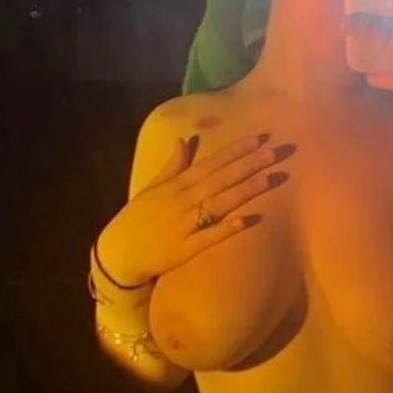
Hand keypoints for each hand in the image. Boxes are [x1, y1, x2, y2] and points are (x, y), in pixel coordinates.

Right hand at [96, 133, 293, 285]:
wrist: (119, 252)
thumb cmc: (138, 218)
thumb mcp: (153, 188)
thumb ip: (173, 165)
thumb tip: (184, 140)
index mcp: (176, 185)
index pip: (210, 163)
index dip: (234, 151)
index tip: (257, 139)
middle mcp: (182, 201)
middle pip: (220, 180)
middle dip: (247, 166)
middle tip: (273, 153)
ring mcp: (184, 225)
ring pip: (219, 205)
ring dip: (245, 192)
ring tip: (269, 179)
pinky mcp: (185, 249)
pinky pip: (209, 237)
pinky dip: (227, 228)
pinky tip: (247, 220)